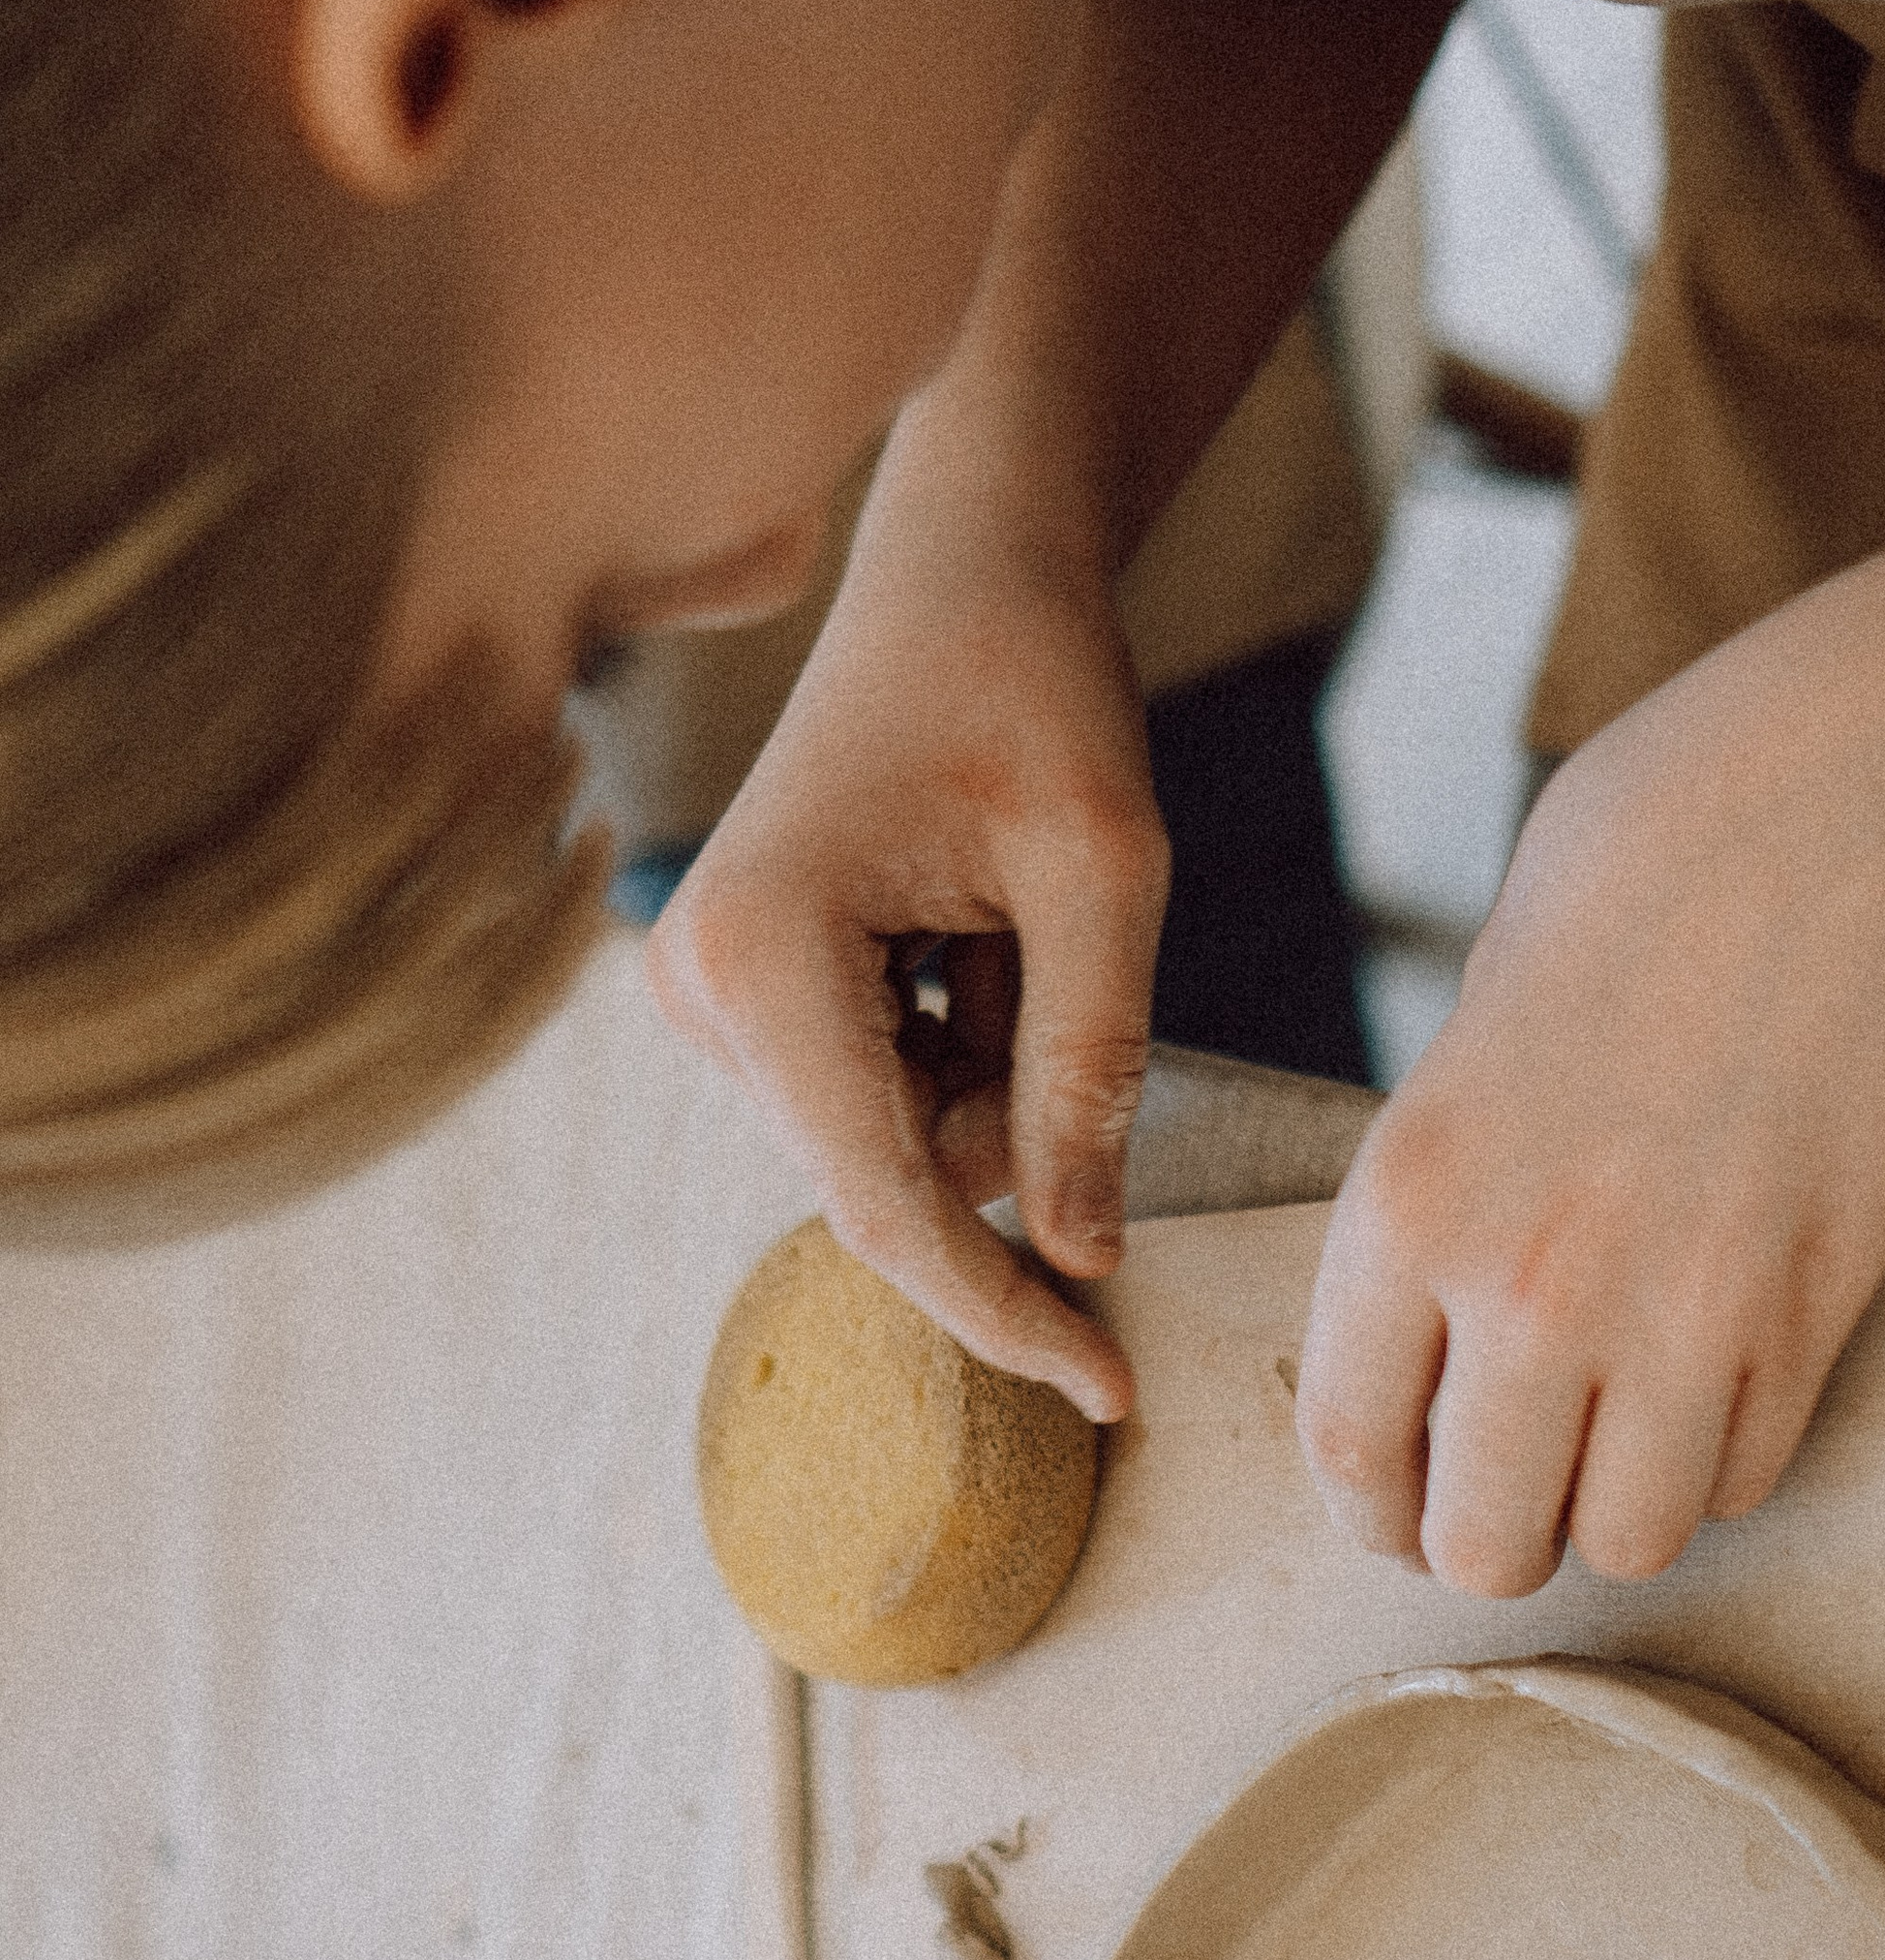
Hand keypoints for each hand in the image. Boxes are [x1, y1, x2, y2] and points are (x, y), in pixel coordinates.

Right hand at [646, 478, 1166, 1425]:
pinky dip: (966, 1045)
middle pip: (895, 1175)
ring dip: (995, 1073)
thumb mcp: (1104, 878)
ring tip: (1010, 919)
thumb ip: (1089, 1073)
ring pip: (899, 1142)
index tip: (1109, 1387)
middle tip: (1062, 957)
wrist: (966, 572)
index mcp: (763, 956)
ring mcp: (708, 995)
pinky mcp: (743, 995)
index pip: (888, 1201)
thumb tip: (1080, 1253)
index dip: (1003, 1309)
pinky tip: (974, 928)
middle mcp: (700, 989)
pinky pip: (884, 1094)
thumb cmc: (1037, 690)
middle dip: (1013, 1120)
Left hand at [1295, 646, 1884, 1590]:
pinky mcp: (1814, 1319)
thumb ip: (1441, 1197)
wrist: (1853, 819)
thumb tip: (1432, 1332)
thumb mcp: (1475, 1030)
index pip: (1349, 1446)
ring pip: (1627, 1542)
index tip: (1395, 1509)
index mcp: (1412, 1196)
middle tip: (1513, 1487)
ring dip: (1617, 1505)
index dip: (1370, 1508)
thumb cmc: (1651, 882)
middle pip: (1482, 1544)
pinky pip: (1743, 1478)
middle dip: (1490, 1533)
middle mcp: (1532, 1283)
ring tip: (1623, 1424)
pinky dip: (1721, 1455)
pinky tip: (1717, 1366)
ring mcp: (1683, 1315)